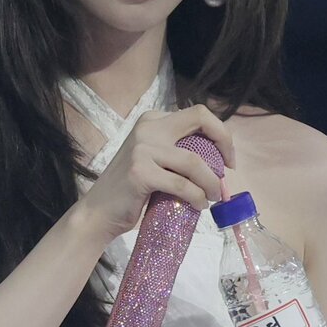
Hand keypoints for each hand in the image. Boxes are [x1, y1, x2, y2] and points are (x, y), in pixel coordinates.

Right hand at [81, 104, 235, 241]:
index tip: (226, 159)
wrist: (98, 212)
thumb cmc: (131, 189)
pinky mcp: (140, 172)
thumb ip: (177, 151)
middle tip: (228, 170)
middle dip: (224, 142)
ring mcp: (142, 149)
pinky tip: (199, 205)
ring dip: (212, 182)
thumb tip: (218, 162)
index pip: (197, 115)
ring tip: (214, 196)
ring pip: (194, 161)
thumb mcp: (153, 158)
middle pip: (199, 119)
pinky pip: (182, 185)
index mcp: (152, 120)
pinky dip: (197, 197)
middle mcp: (148, 127)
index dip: (220, 134)